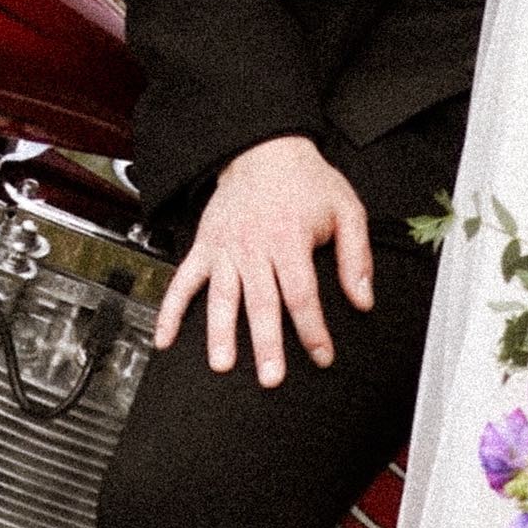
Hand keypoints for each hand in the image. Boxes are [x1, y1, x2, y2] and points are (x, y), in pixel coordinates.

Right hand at [153, 135, 374, 386]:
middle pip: (261, 303)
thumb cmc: (306, 182)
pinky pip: (183, 281)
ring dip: (220, 333)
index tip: (323, 356)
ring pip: (222, 297)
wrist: (263, 149)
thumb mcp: (345, 209)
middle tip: (270, 378)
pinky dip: (170, 310)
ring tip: (222, 364)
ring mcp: (225, 250)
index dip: (313, 330)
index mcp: (289, 240)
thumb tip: (363, 300)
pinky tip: (164, 339)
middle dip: (266, 343)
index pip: (302, 294)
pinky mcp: (205, 248)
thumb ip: (356, 256)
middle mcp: (254, 248)